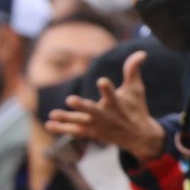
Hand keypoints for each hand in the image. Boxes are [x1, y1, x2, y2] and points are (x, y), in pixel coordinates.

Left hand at [45, 50, 166, 160]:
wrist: (139, 137)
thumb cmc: (136, 108)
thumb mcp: (136, 89)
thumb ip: (132, 70)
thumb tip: (141, 52)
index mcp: (117, 104)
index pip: (111, 95)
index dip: (106, 88)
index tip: (101, 81)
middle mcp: (106, 116)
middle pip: (93, 111)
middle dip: (82, 106)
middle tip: (70, 99)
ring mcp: (97, 125)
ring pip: (80, 122)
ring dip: (67, 118)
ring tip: (52, 113)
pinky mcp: (91, 132)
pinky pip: (74, 131)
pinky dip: (61, 129)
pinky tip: (48, 124)